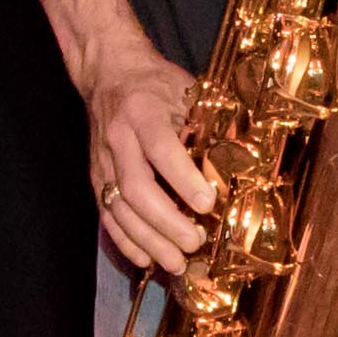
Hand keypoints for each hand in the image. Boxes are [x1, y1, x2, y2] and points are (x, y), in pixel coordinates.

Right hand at [86, 50, 218, 277]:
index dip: (183, 179)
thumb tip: (242, 159)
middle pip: (137, 188)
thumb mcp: (186, 90)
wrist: (109, 73)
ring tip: (175, 262)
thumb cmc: (157, 84)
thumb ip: (208, 123)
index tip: (208, 203)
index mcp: (143, 112)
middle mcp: (118, 138)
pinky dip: (124, 241)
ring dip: (148, 240)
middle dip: (166, 222)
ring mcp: (102, 161)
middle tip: (194, 243)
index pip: (161, 149)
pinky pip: (106, 214)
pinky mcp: (95, 177)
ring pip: (119, 208)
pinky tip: (146, 260)